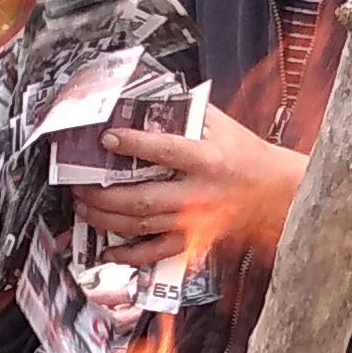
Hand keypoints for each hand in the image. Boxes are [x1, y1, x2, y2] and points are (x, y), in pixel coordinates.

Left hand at [79, 106, 302, 266]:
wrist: (272, 191)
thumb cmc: (243, 152)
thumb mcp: (219, 123)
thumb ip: (183, 110)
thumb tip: (142, 97)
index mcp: (206, 160)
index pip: (164, 151)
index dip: (132, 145)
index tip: (106, 139)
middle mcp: (197, 194)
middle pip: (142, 198)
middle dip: (103, 194)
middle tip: (78, 185)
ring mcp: (193, 222)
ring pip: (141, 225)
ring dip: (105, 219)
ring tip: (83, 207)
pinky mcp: (192, 241)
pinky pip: (155, 253)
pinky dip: (128, 255)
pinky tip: (106, 251)